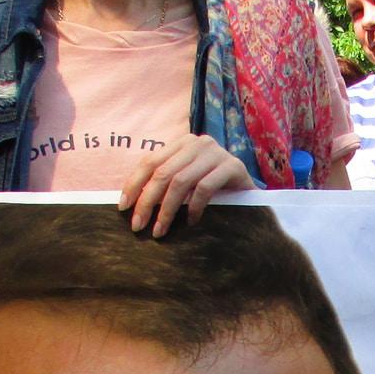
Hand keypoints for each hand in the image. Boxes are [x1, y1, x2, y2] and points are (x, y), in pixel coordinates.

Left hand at [120, 136, 254, 237]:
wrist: (250, 192)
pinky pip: (204, 188)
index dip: (134, 184)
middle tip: (138, 226)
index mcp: (182, 143)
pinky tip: (191, 222)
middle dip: (147, 202)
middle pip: (163, 173)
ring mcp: (217, 152)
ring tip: (160, 230)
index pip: (150, 161)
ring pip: (181, 181)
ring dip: (167, 210)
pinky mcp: (233, 166)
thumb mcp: (185, 181)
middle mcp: (198, 143)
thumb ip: (164, 183)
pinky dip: (193, 208)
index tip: (123, 207)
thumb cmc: (213, 189)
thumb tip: (130, 203)